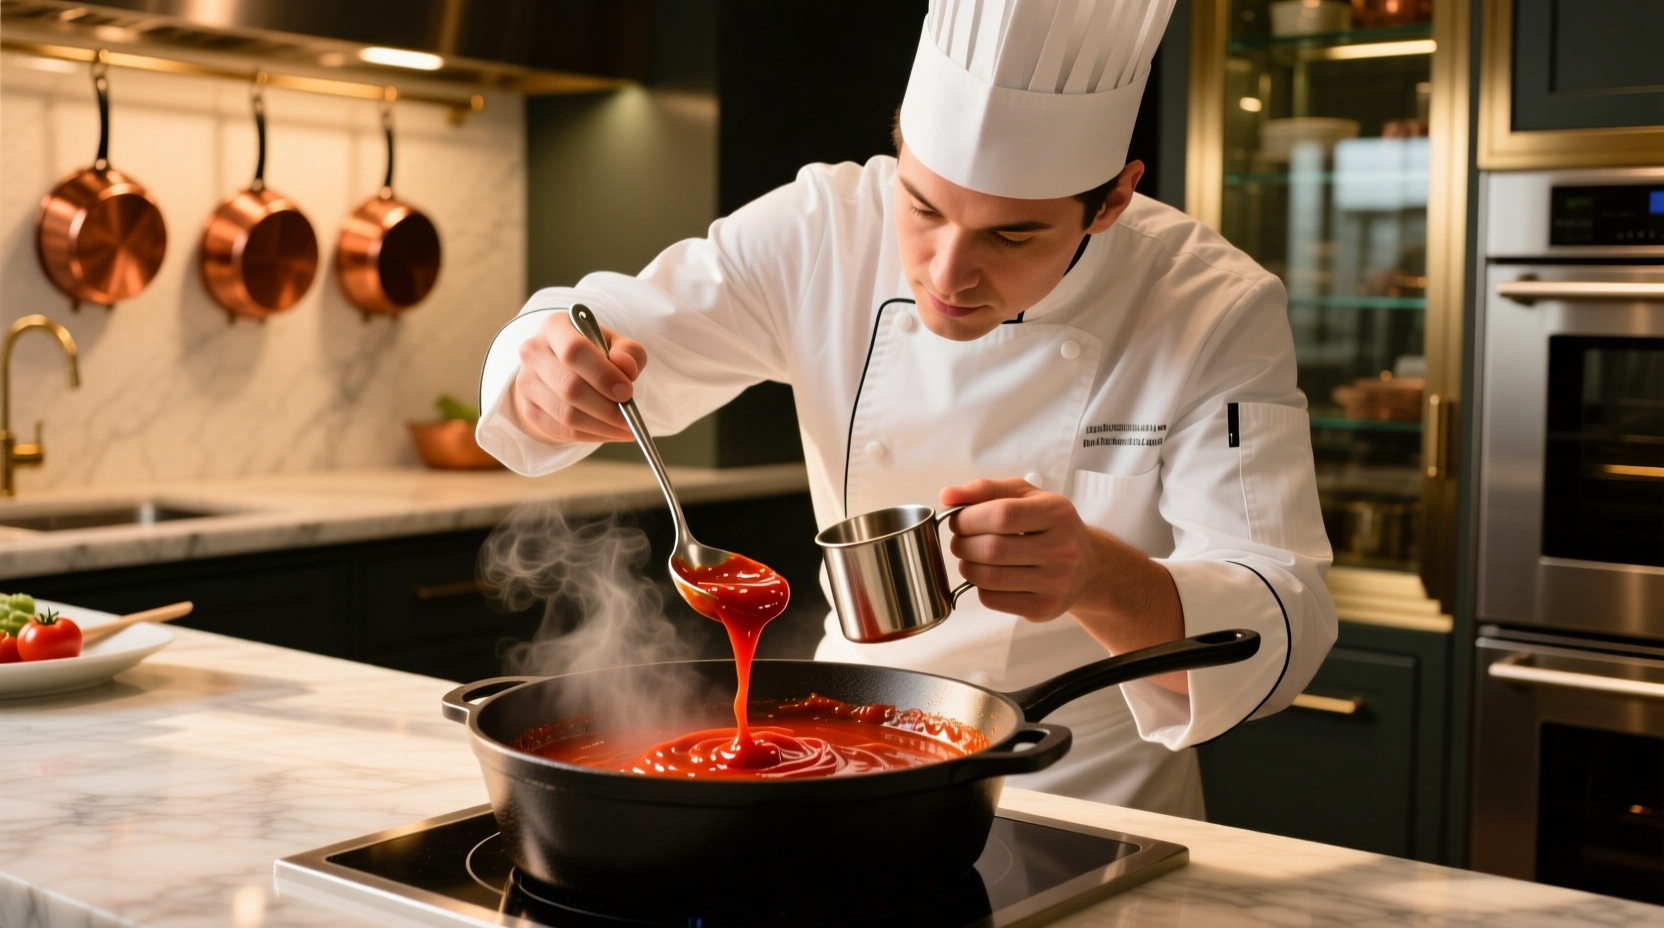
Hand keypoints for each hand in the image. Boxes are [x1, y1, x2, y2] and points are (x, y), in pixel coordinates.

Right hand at [510, 311, 647, 443]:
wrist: (562, 367)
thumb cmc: (594, 353)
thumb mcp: (615, 344)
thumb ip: (628, 352)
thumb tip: (626, 368)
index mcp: (555, 327)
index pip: (574, 351)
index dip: (602, 375)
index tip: (626, 391)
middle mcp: (534, 352)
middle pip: (569, 387)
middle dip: (606, 407)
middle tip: (629, 416)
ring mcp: (527, 382)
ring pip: (566, 414)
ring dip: (601, 426)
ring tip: (626, 428)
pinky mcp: (529, 409)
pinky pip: (562, 431)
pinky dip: (591, 435)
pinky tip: (610, 432)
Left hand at [940, 477, 1099, 621]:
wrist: (1087, 567)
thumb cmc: (1049, 527)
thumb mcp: (1026, 497)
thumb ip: (985, 490)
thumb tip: (947, 495)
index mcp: (1057, 514)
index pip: (1001, 515)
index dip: (968, 518)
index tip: (958, 520)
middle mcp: (1061, 549)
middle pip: (991, 549)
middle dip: (962, 544)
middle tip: (961, 541)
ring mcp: (1055, 582)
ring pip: (988, 577)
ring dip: (966, 567)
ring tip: (971, 557)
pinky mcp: (1044, 608)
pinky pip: (992, 600)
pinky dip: (979, 587)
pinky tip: (988, 576)